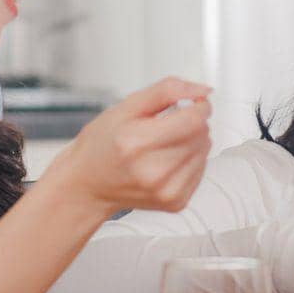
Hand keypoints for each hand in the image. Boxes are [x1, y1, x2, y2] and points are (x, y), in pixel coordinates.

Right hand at [45, 77, 211, 217]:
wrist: (88, 184)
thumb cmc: (102, 145)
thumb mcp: (125, 107)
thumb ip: (166, 91)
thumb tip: (201, 90)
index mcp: (136, 143)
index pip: (193, 120)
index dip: (199, 106)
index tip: (192, 103)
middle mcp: (153, 172)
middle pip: (201, 135)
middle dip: (191, 123)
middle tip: (165, 126)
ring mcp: (166, 191)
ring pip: (205, 151)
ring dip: (192, 142)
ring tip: (164, 144)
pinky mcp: (176, 202)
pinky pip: (201, 170)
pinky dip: (190, 160)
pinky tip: (168, 159)